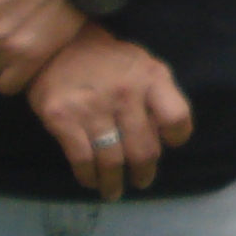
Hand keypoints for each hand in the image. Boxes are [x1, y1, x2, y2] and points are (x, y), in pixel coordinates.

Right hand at [25, 27, 192, 198]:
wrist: (58, 45)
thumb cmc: (108, 60)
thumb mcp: (142, 65)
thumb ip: (157, 96)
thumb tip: (165, 138)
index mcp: (151, 77)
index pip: (177, 117)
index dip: (176, 137)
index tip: (167, 146)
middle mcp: (126, 93)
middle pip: (144, 149)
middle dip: (143, 173)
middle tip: (140, 180)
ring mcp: (93, 106)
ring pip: (112, 161)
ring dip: (114, 183)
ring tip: (113, 190)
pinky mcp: (63, 118)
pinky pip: (82, 159)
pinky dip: (88, 176)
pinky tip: (90, 180)